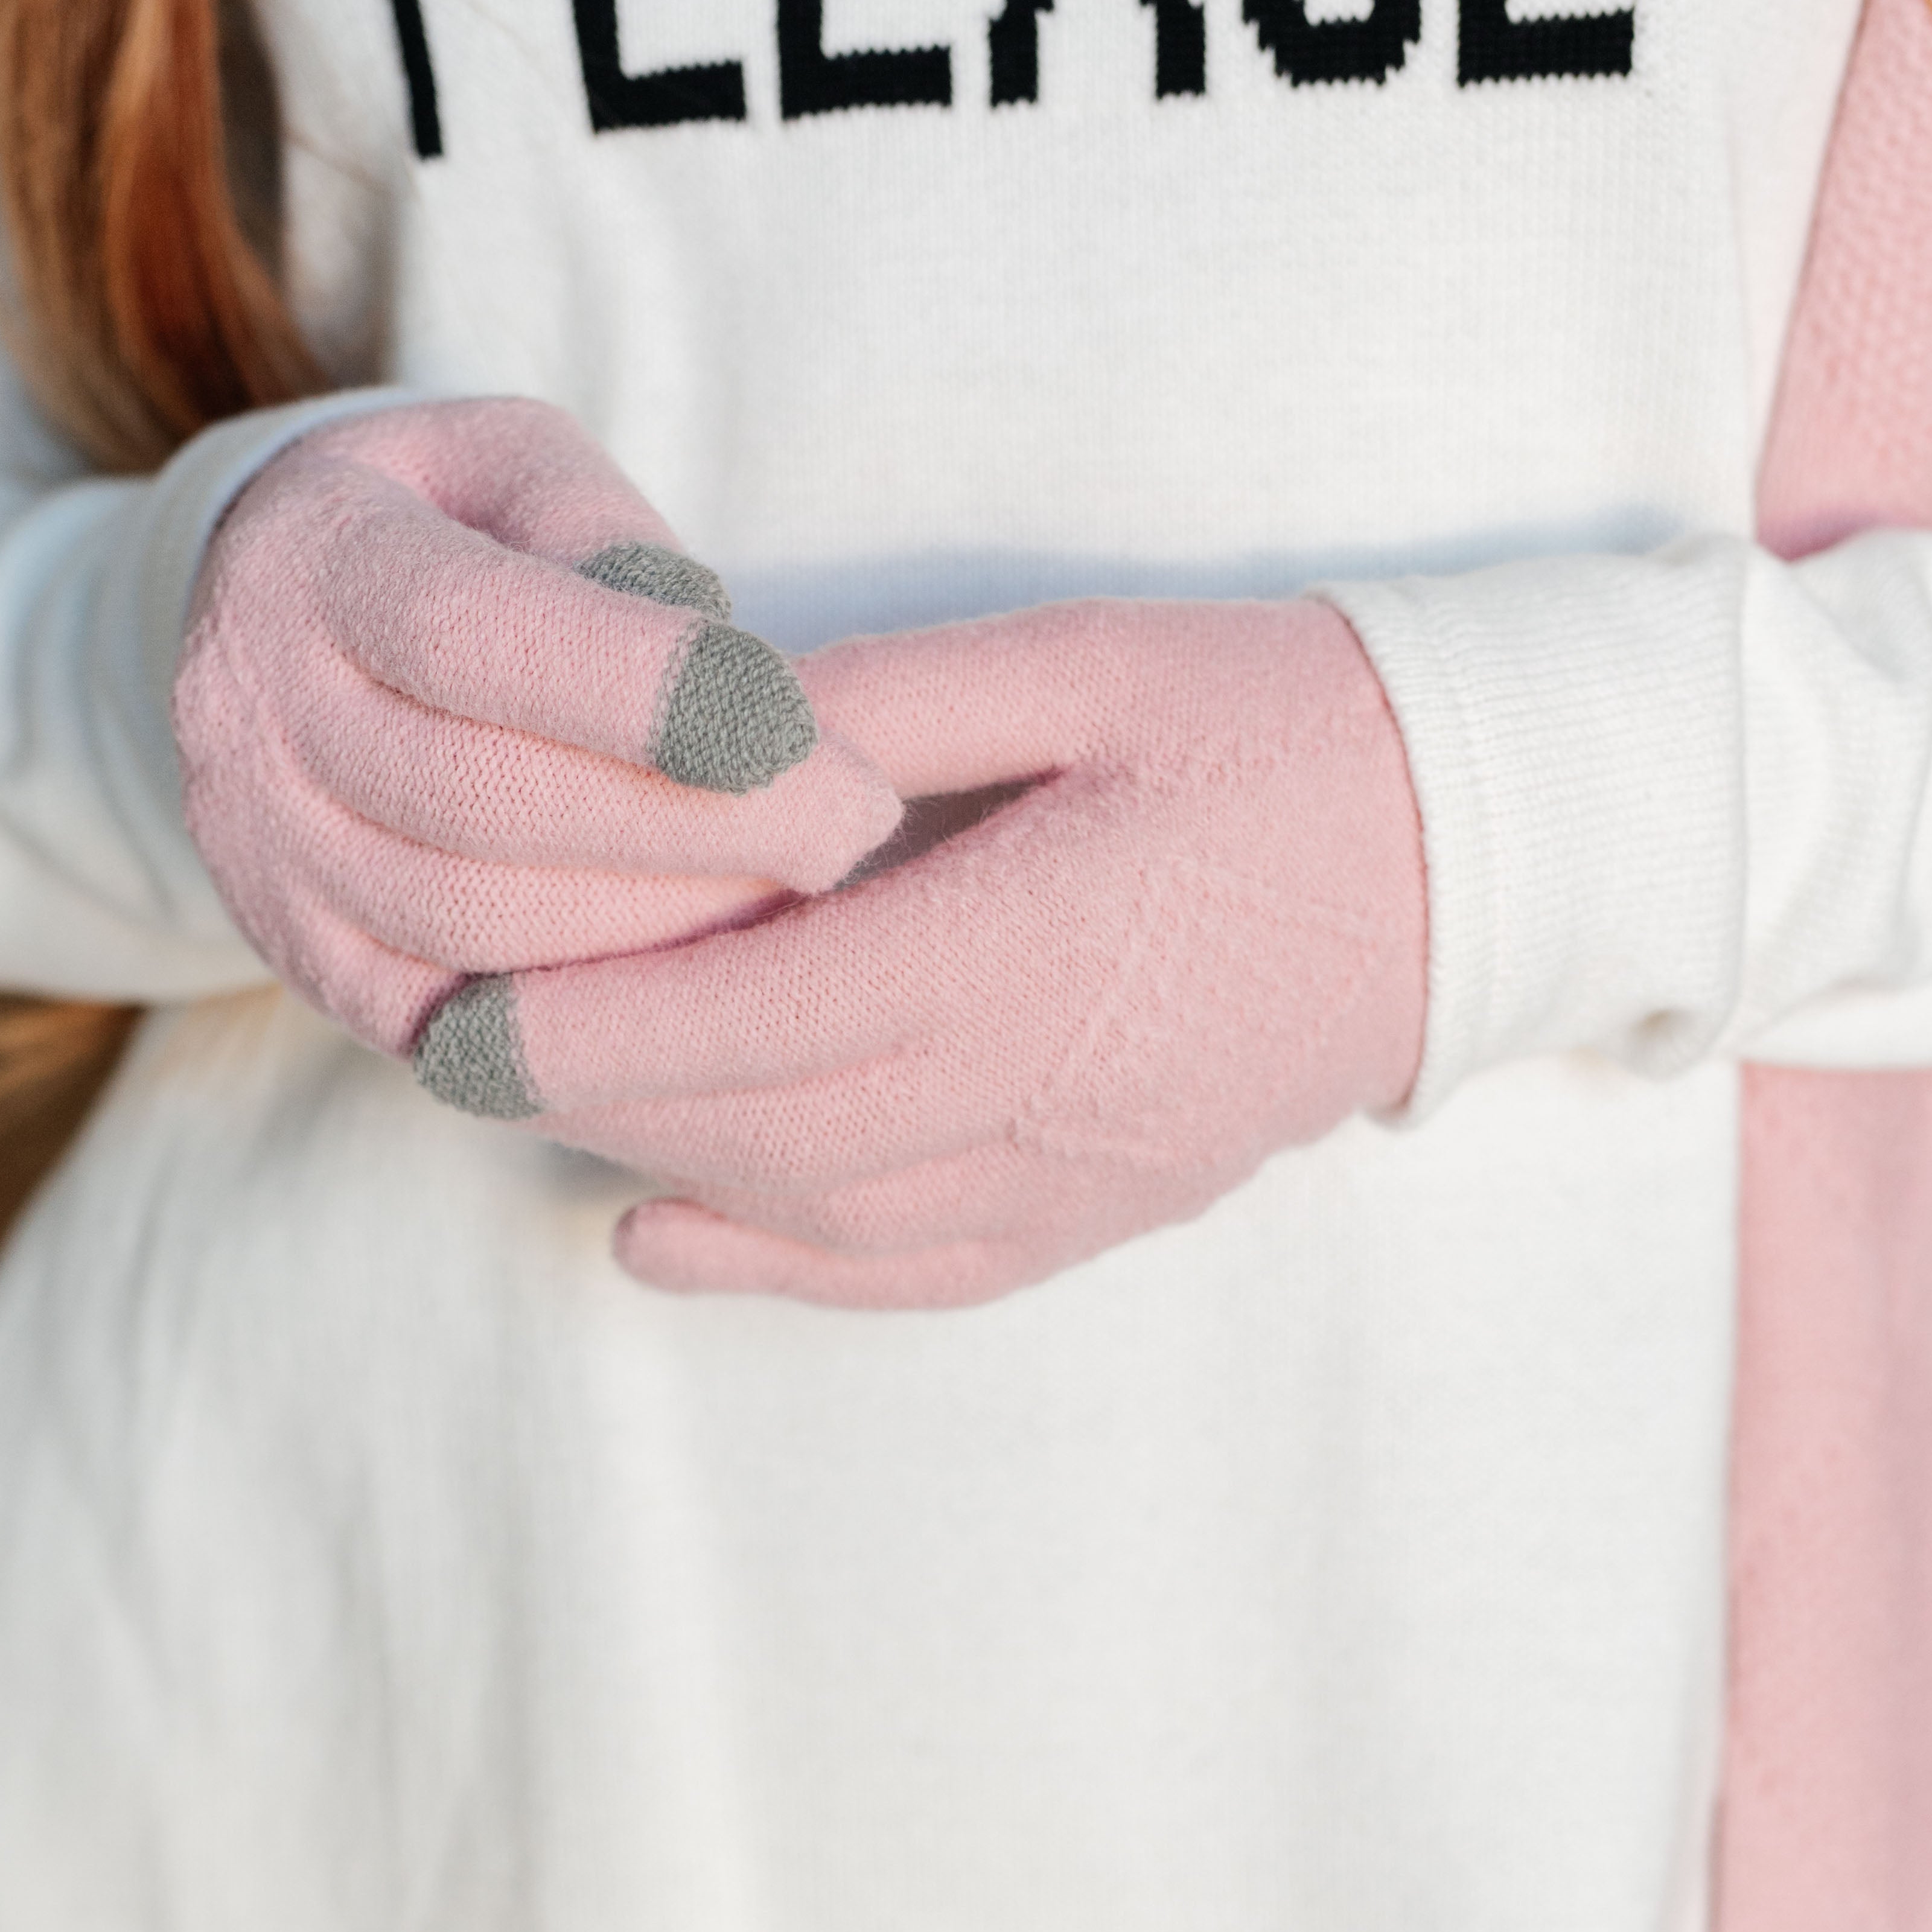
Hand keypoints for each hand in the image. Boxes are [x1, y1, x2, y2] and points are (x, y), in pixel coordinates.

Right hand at [173, 398, 899, 1082]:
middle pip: (488, 799)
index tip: (803, 730)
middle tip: (854, 828)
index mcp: (312, 554)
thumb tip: (724, 682)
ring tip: (803, 901)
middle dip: (695, 825)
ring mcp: (261, 852)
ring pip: (476, 924)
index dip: (642, 690)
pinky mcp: (303, 959)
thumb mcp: (522, 464)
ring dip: (660, 927)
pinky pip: (451, 1019)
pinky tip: (709, 987)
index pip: (473, 636)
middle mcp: (252, 712)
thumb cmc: (456, 528)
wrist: (276, 622)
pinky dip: (589, 1011)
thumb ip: (611, 542)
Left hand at [444, 595, 1427, 1306]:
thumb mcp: (1082, 661)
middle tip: (456, 1057)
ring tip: (550, 1113)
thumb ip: (886, 705)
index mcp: (1025, 940)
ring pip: (824, 1208)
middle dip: (594, 1103)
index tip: (459, 1023)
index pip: (756, 1020)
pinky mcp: (1106, 1204)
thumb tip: (712, 731)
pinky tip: (666, 1240)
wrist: (1475, 857)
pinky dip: (780, 1270)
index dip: (590, 1035)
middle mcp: (1040, 1086)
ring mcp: (1078, 1167)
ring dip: (670, 1171)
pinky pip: (919, 1270)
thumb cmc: (1281, 729)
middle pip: (764, 1128)